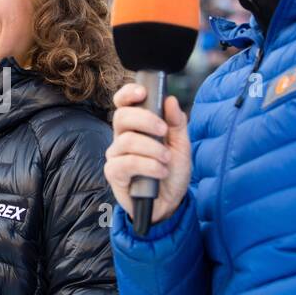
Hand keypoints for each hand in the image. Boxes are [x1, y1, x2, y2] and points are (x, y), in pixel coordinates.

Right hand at [104, 82, 192, 227]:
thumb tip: (170, 100)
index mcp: (136, 127)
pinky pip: (125, 163)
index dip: (128, 94)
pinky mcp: (114, 174)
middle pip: (121, 117)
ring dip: (152, 149)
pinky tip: (159, 172)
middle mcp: (122, 138)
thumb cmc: (171, 171)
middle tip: (163, 131)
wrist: (170, 202)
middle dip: (145, 120)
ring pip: (126, 141)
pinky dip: (147, 166)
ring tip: (166, 159)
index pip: (123, 103)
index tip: (142, 92)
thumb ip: (177, 123)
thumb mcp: (181, 145)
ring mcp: (116, 156)